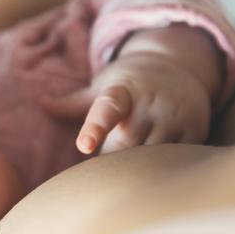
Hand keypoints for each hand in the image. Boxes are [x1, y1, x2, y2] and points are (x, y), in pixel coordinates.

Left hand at [42, 52, 211, 153]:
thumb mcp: (101, 87)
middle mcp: (150, 102)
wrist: (178, 67)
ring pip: (148, 157)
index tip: (84, 145)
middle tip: (107, 154)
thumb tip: (40, 103)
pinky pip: (173, 160)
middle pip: (124, 146)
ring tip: (131, 155)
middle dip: (111, 157)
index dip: (95, 128)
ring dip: (135, 165)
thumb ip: (72, 103)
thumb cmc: (128, 85)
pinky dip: (160, 166)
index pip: (107, 110)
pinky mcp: (194, 130)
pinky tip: (154, 161)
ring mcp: (174, 116)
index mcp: (122, 92)